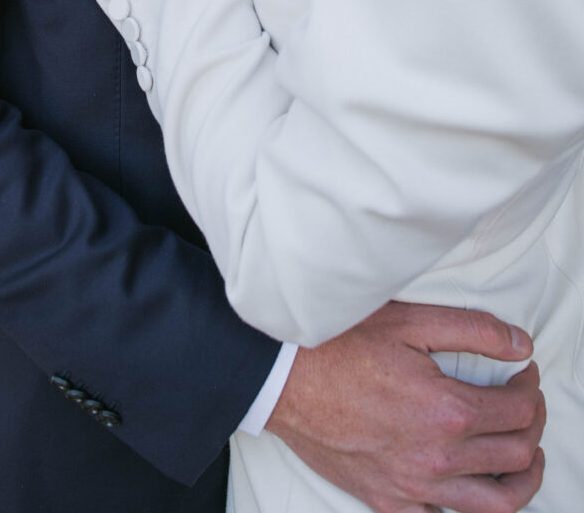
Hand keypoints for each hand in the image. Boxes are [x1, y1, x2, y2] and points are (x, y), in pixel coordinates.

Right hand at [267, 302, 544, 512]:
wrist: (284, 378)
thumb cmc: (341, 344)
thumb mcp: (410, 322)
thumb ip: (473, 330)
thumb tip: (520, 344)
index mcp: (447, 411)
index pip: (520, 411)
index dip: (531, 388)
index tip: (523, 371)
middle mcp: (437, 458)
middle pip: (516, 455)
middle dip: (532, 425)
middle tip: (524, 402)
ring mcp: (414, 488)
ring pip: (496, 505)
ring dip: (521, 479)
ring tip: (522, 455)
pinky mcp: (389, 503)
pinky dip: (467, 504)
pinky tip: (467, 480)